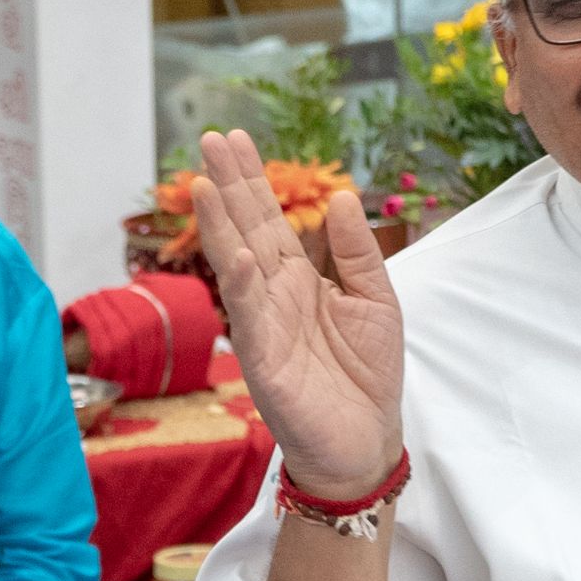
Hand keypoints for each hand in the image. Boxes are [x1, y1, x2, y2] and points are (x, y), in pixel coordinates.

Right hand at [193, 130, 404, 496]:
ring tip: (204, 183)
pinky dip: (241, 284)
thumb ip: (357, 251)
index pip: (269, 218)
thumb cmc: (367, 375)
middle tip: (210, 139)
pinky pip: (249, 315)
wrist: (364, 441)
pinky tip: (237, 251)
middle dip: (229, 185)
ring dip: (219, 225)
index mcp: (298, 277)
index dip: (252, 179)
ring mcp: (262, 324)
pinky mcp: (262, 359)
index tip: (234, 138)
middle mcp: (272, 293)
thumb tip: (340, 197)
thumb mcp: (376, 299)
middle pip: (245, 228)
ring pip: (235, 264)